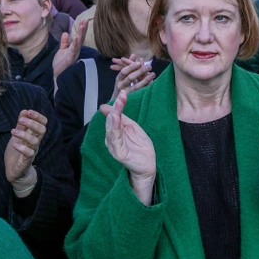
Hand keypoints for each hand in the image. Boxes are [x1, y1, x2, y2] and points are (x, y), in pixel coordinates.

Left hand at [5, 110, 46, 190]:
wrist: (15, 173)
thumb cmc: (17, 153)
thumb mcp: (17, 136)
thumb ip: (21, 125)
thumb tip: (24, 111)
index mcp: (34, 136)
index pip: (43, 123)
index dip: (38, 116)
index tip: (28, 111)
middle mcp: (35, 143)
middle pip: (42, 130)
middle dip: (32, 123)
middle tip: (21, 120)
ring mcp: (32, 152)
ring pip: (35, 141)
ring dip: (24, 134)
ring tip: (13, 131)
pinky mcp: (26, 162)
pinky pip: (29, 154)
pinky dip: (22, 148)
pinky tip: (15, 144)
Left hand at [52, 20, 87, 92]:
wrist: (57, 74)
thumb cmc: (61, 63)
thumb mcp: (62, 50)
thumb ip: (64, 42)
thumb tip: (66, 33)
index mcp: (74, 47)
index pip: (79, 37)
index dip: (82, 29)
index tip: (84, 20)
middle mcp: (76, 50)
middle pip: (81, 38)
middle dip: (83, 29)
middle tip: (86, 20)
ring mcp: (74, 54)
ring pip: (79, 42)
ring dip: (81, 33)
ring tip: (82, 25)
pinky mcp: (70, 58)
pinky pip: (74, 49)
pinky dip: (75, 43)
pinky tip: (76, 37)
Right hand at [102, 90, 156, 204]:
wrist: (148, 166)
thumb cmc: (140, 148)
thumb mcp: (134, 129)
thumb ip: (123, 118)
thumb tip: (110, 108)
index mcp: (115, 132)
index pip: (114, 116)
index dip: (117, 105)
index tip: (123, 93)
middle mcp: (112, 139)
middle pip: (112, 120)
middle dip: (116, 107)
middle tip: (122, 95)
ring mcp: (114, 146)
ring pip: (112, 128)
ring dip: (114, 115)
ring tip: (118, 105)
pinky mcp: (118, 153)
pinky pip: (115, 139)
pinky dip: (115, 128)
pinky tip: (116, 119)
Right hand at [110, 54, 155, 102]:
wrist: (118, 102)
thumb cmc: (122, 85)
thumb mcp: (123, 75)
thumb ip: (128, 64)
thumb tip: (133, 54)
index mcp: (118, 79)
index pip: (124, 71)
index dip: (131, 66)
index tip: (139, 62)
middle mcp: (121, 86)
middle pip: (130, 78)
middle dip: (140, 71)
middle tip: (149, 66)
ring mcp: (127, 93)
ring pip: (136, 86)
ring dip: (145, 80)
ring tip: (153, 74)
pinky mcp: (132, 98)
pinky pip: (140, 92)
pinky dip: (147, 87)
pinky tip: (152, 82)